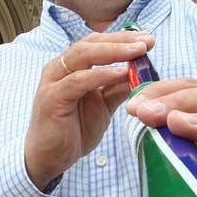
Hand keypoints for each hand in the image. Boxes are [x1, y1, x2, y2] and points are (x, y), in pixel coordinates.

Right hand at [24, 30, 153, 191]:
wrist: (48, 158)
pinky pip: (78, 81)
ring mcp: (53, 81)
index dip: (122, 38)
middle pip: (90, 43)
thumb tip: (140, 74)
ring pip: (83, 55)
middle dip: (121, 40)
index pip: (96, 42)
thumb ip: (116, 89)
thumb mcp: (102, 107)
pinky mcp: (52, 98)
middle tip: (147, 41)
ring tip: (137, 51)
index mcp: (70, 67)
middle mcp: (59, 68)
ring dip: (113, 51)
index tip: (148, 40)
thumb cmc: (73, 131)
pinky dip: (100, 74)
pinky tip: (121, 73)